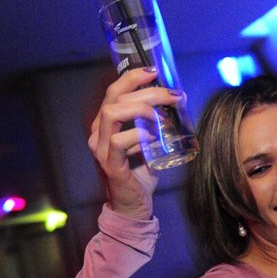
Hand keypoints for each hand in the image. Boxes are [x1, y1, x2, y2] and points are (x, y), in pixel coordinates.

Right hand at [88, 67, 185, 219]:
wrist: (134, 206)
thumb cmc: (141, 173)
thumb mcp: (151, 143)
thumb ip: (158, 123)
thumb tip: (178, 100)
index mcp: (106, 124)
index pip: (114, 91)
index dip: (132, 77)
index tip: (154, 71)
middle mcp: (99, 133)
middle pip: (116, 97)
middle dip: (147, 91)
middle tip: (173, 95)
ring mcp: (101, 149)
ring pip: (113, 113)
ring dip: (142, 109)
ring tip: (164, 118)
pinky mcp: (110, 165)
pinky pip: (121, 142)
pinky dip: (141, 135)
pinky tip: (157, 139)